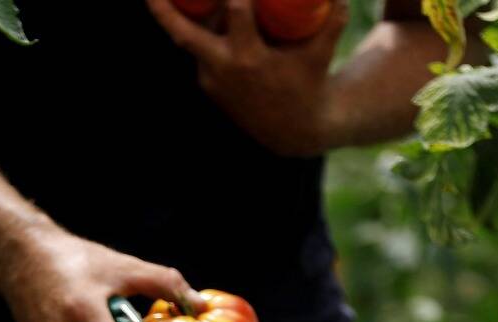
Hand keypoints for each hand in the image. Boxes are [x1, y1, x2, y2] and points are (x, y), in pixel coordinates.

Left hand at [145, 0, 349, 157]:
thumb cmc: (309, 84)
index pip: (236, 10)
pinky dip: (205, 30)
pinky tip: (209, 11)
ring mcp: (211, 78)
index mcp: (248, 59)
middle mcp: (222, 69)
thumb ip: (334, 19)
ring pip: (193, 37)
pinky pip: (201, 50)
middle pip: (182, 32)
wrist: (292, 132)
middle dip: (163, 9)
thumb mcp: (321, 53)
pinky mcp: (207, 84)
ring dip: (195, 13)